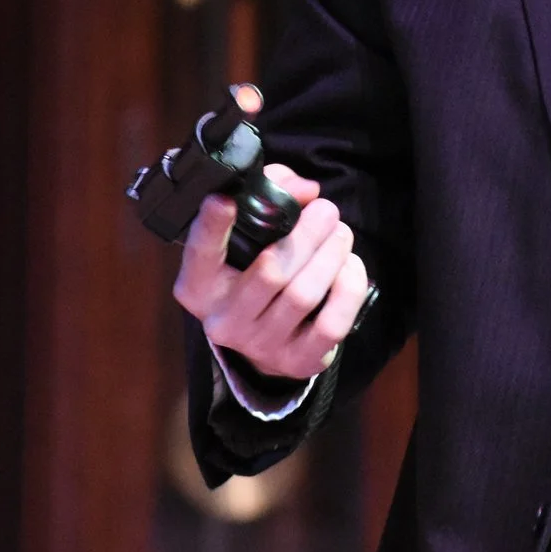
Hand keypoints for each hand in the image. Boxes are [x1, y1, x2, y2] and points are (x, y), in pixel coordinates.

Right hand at [170, 165, 370, 382]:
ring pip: (303, 294)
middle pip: (270, 271)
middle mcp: (223, 320)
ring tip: (340, 233)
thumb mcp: (251, 233)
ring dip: (331, 254)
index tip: (225, 200)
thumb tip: (305, 190)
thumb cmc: (255, 269)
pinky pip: (332, 322)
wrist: (268, 339)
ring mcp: (260, 345)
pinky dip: (349, 287)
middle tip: (327, 210)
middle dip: (306, 234)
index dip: (212, 227)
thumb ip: (272, 194)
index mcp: (200, 286)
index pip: (202, 254)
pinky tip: (350, 265)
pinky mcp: (298, 361)